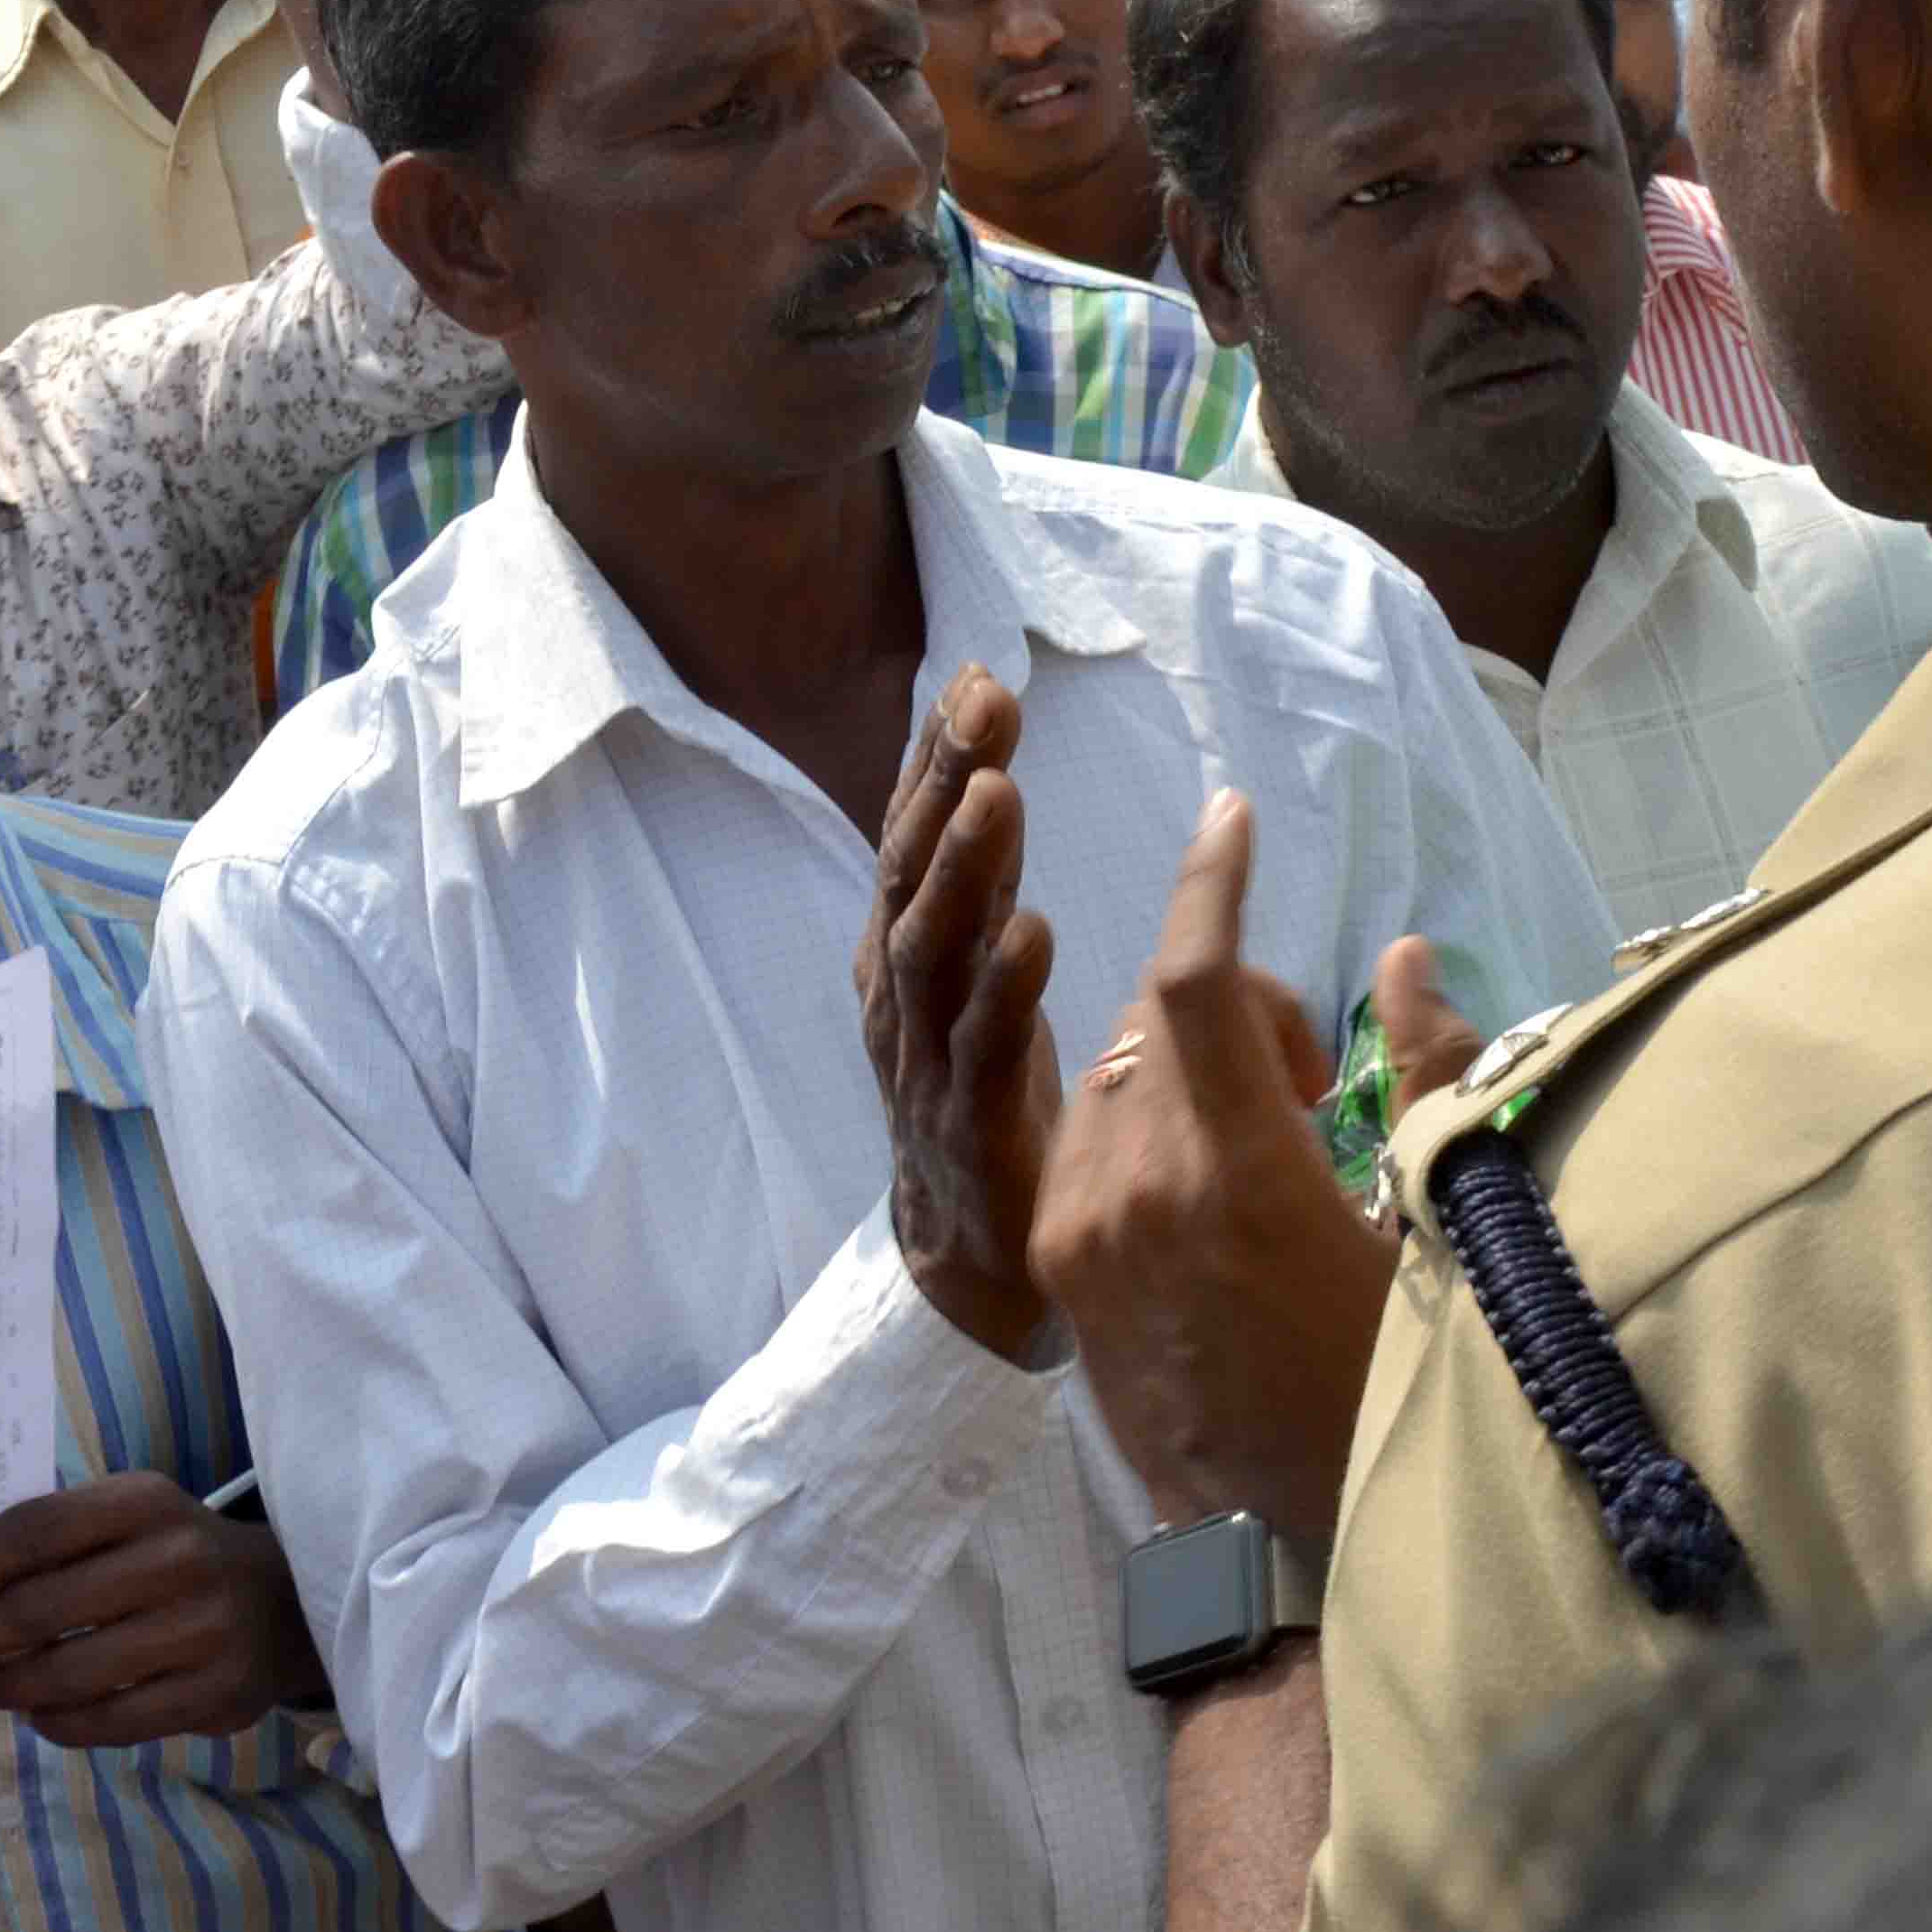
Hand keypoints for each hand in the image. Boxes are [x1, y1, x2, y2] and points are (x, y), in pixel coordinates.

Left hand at [0, 1473, 318, 1744]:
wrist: (284, 1603)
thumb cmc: (174, 1555)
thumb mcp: (127, 1519)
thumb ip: (53, 1541)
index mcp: (144, 1501)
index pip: (34, 1529)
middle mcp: (177, 1559)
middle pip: (44, 1606)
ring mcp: (201, 1631)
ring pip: (73, 1673)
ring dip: (7, 1687)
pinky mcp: (214, 1695)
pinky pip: (112, 1721)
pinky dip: (59, 1723)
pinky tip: (37, 1713)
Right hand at [852, 666, 1060, 1365]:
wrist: (975, 1257)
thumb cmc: (988, 1094)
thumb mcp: (979, 972)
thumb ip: (979, 882)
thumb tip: (985, 769)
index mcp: (902, 952)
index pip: (910, 837)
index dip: (933, 758)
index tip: (974, 674)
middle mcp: (897, 996)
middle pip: (909, 874)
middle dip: (942, 783)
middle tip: (984, 704)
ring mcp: (923, 1063)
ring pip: (931, 951)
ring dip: (962, 866)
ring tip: (999, 791)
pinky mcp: (967, 1129)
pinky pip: (980, 1051)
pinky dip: (1002, 987)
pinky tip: (1033, 929)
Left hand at [1027, 792, 1448, 1548]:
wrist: (1289, 1551)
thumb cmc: (1394, 1395)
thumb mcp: (1441, 1236)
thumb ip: (1432, 1082)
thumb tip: (1402, 958)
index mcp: (1235, 1175)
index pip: (1200, 981)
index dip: (1214, 882)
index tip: (1230, 815)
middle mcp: (1135, 1189)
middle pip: (1163, 1017)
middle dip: (1236, 1010)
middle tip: (1310, 1091)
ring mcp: (1082, 1232)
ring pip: (1119, 1074)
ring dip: (1187, 1070)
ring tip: (1263, 1153)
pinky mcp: (1057, 1268)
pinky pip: (1087, 1140)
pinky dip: (1144, 1125)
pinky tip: (1206, 1192)